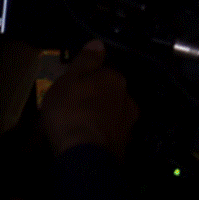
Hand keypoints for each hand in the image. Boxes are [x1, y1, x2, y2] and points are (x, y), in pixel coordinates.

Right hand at [40, 41, 136, 158]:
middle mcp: (128, 99)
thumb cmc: (72, 111)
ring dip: (97, 119)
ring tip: (77, 128)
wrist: (84, 157)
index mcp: (116, 79)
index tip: (73, 88)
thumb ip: (86, 61)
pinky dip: (98, 136)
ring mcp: (128, 125)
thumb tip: (99, 42)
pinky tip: (84, 143)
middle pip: (109, 95)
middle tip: (73, 108)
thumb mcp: (70, 79)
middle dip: (95, 99)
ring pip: (110, 116)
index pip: (103, 73)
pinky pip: (107, 135)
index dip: (87, 80)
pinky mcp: (123, 148)